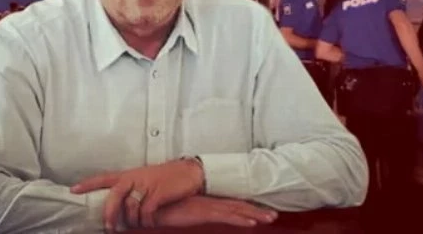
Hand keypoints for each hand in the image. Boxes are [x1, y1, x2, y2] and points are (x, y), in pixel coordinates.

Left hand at [70, 158, 203, 228]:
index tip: (73, 190)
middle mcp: (136, 178)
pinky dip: (146, 220)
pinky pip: (147, 211)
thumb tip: (120, 205)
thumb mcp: (146, 178)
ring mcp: (147, 185)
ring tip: (136, 225)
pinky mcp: (159, 193)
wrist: (189, 171)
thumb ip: (132, 188)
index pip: (104, 178)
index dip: (88, 184)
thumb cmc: (166, 177)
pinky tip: (149, 223)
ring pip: (130, 207)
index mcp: (130, 174)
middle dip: (109, 213)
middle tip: (109, 227)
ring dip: (132, 220)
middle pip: (114, 195)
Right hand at [156, 196, 277, 227]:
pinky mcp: (202, 212)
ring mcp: (206, 206)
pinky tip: (251, 222)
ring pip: (236, 209)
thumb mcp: (177, 210)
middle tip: (272, 214)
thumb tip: (190, 215)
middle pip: (237, 205)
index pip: (228, 203)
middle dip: (255, 209)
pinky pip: (225, 216)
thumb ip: (187, 212)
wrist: (149, 200)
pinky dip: (239, 218)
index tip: (258, 210)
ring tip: (270, 217)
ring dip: (254, 213)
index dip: (244, 206)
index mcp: (203, 200)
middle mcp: (208, 201)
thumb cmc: (160, 206)